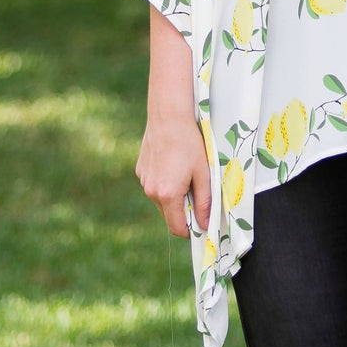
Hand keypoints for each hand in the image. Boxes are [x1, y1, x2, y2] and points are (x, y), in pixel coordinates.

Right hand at [136, 115, 211, 236]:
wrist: (168, 116)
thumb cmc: (189, 143)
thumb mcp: (204, 173)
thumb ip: (205, 202)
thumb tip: (206, 225)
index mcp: (167, 195)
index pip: (177, 228)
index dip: (192, 230)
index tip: (203, 224)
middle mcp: (151, 192)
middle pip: (169, 215)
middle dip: (184, 210)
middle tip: (198, 190)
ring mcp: (143, 181)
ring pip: (162, 200)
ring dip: (174, 196)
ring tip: (185, 173)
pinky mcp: (140, 171)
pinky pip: (155, 186)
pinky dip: (165, 183)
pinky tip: (173, 164)